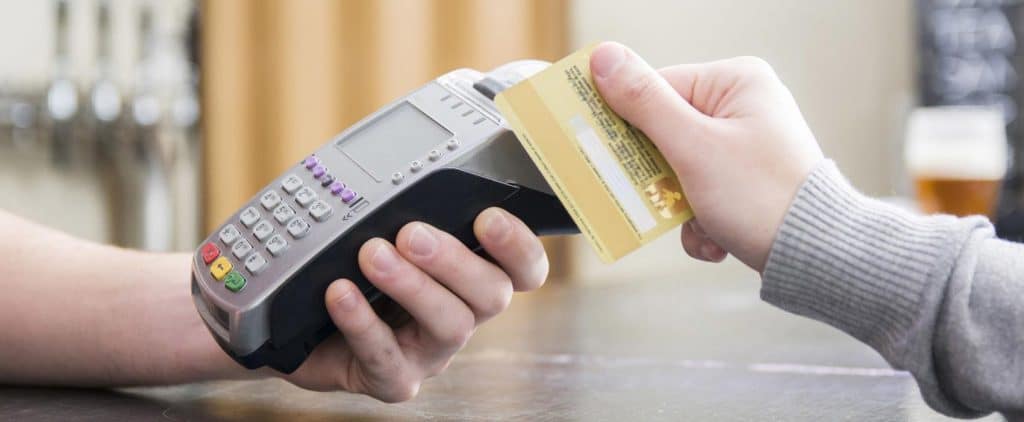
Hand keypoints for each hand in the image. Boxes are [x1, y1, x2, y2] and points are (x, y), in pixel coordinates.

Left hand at [277, 207, 547, 400]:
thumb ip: (410, 208)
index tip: (488, 216)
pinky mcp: (394, 379)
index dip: (519, 246)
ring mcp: (432, 351)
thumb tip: (414, 170)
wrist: (299, 324)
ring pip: (450, 325)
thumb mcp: (384, 229)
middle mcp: (463, 313)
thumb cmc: (352, 267)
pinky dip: (362, 321)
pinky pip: (386, 356)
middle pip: (493, 294)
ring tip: (372, 255)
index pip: (524, 268)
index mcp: (472, 275)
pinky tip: (340, 292)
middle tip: (412, 233)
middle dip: (456, 260)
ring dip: (413, 286)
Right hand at [590, 42, 823, 271]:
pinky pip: (700, 193)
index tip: (609, 155)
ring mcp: (744, 145)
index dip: (629, 125)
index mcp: (735, 81)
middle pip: (665, 133)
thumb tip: (603, 57)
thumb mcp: (693, 147)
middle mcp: (743, 106)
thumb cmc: (762, 196)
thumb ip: (644, 102)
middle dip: (661, 178)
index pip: (656, 90)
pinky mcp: (745, 180)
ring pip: (679, 170)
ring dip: (680, 206)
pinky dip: (699, 221)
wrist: (816, 256)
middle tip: (660, 197)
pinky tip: (717, 236)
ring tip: (703, 222)